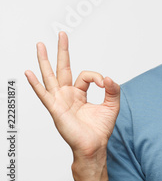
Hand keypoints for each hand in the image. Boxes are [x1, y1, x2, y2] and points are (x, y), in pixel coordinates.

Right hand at [25, 31, 119, 158]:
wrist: (93, 146)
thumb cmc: (100, 129)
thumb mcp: (112, 105)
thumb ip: (113, 89)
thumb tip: (110, 77)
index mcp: (79, 93)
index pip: (86, 75)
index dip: (98, 77)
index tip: (106, 84)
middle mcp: (67, 94)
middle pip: (62, 68)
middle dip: (62, 51)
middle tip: (61, 34)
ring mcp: (60, 100)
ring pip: (50, 76)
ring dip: (44, 60)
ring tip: (40, 45)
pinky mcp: (56, 109)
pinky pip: (44, 94)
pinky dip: (36, 84)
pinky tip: (28, 73)